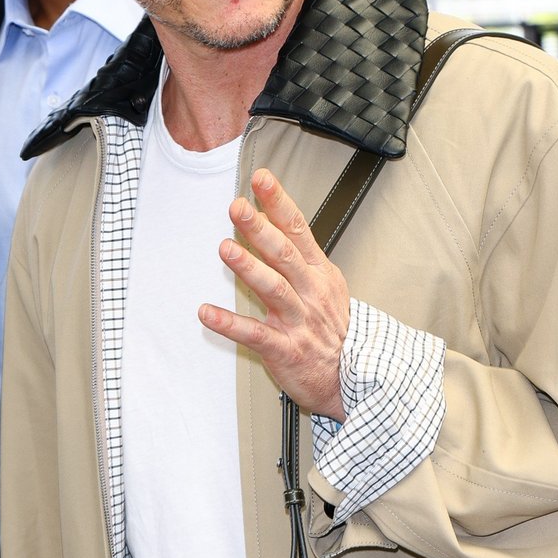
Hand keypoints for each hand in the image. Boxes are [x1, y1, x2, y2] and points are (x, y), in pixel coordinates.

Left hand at [199, 169, 348, 419]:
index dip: (279, 203)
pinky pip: (255, 334)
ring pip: (274, 289)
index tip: (260, 180)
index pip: (298, 230)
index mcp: (319, 273)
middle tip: (238, 207)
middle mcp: (309, 293)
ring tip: (226, 249)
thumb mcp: (325, 285)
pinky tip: (207, 313)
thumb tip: (269, 219)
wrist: (350, 377)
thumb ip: (298, 255)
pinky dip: (230, 324)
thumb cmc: (332, 330)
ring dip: (249, 268)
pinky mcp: (284, 349)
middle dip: (260, 229)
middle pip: (284, 255)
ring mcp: (298, 321)